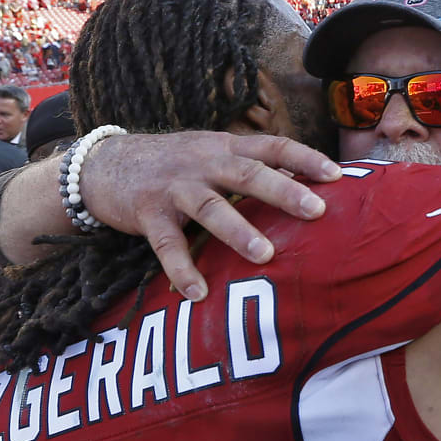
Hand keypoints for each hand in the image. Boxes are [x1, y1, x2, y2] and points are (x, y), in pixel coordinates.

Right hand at [79, 132, 341, 300]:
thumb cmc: (171, 164)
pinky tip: (197, 294)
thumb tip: (303, 183)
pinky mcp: (148, 214)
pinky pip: (167, 244)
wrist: (103, 163)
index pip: (271, 145)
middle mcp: (202, 163)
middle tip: (316, 211)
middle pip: (247, 173)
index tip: (337, 176)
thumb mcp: (210, 154)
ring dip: (238, 231)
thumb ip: (250, 167)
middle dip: (283, 191)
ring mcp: (174, 188)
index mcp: (224, 147)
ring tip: (266, 256)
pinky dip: (181, 269)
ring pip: (211, 207)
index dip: (305, 158)